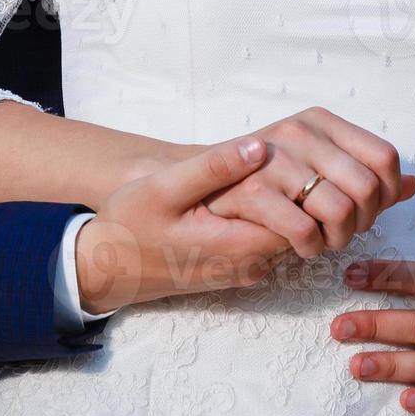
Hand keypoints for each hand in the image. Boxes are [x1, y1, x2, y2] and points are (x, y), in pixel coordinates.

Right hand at [74, 139, 291, 313]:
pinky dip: (273, 214)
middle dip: (303, 192)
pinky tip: (252, 188)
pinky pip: (271, 239)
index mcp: (238, 246)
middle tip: (290, 155)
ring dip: (288, 202)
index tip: (295, 156)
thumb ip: (212, 168)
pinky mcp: (238, 267)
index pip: (305, 221)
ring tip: (271, 168)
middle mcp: (250, 265)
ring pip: (291, 234)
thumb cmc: (129, 226)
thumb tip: (259, 146)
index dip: (307, 187)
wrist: (107, 269)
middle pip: (305, 228)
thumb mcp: (163, 188)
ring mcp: (246, 269)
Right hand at [203, 107, 414, 258]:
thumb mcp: (315, 165)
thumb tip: (414, 184)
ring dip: (337, 239)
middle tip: (342, 230)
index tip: (368, 210)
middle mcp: (299, 133)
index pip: (384, 157)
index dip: (386, 193)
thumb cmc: (265, 179)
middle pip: (367, 188)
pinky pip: (306, 231)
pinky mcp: (253, 193)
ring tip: (322, 239)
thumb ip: (363, 173)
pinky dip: (310, 248)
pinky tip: (300, 246)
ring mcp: (274, 161)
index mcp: (319, 122)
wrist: (197, 186)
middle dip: (362, 222)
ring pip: (340, 211)